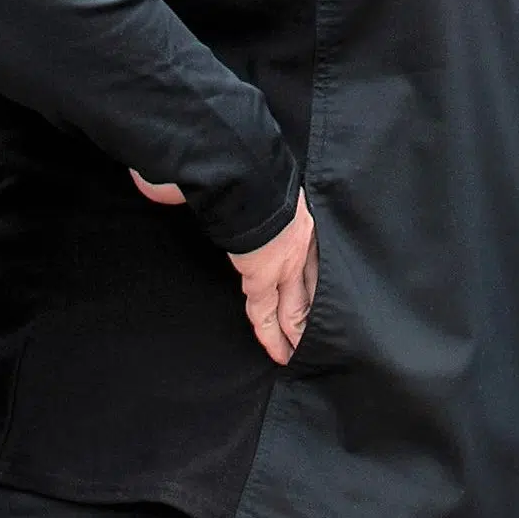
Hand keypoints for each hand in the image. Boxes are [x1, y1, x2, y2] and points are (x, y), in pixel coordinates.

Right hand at [136, 170, 320, 366]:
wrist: (241, 163)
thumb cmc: (244, 164)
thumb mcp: (257, 181)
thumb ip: (241, 191)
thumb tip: (188, 185)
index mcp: (300, 218)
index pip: (316, 259)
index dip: (320, 281)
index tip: (328, 297)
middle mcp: (298, 241)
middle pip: (313, 286)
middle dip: (318, 312)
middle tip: (330, 337)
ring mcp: (284, 259)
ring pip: (296, 306)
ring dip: (298, 331)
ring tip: (303, 354)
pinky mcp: (261, 274)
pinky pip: (266, 313)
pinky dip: (270, 336)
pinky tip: (279, 354)